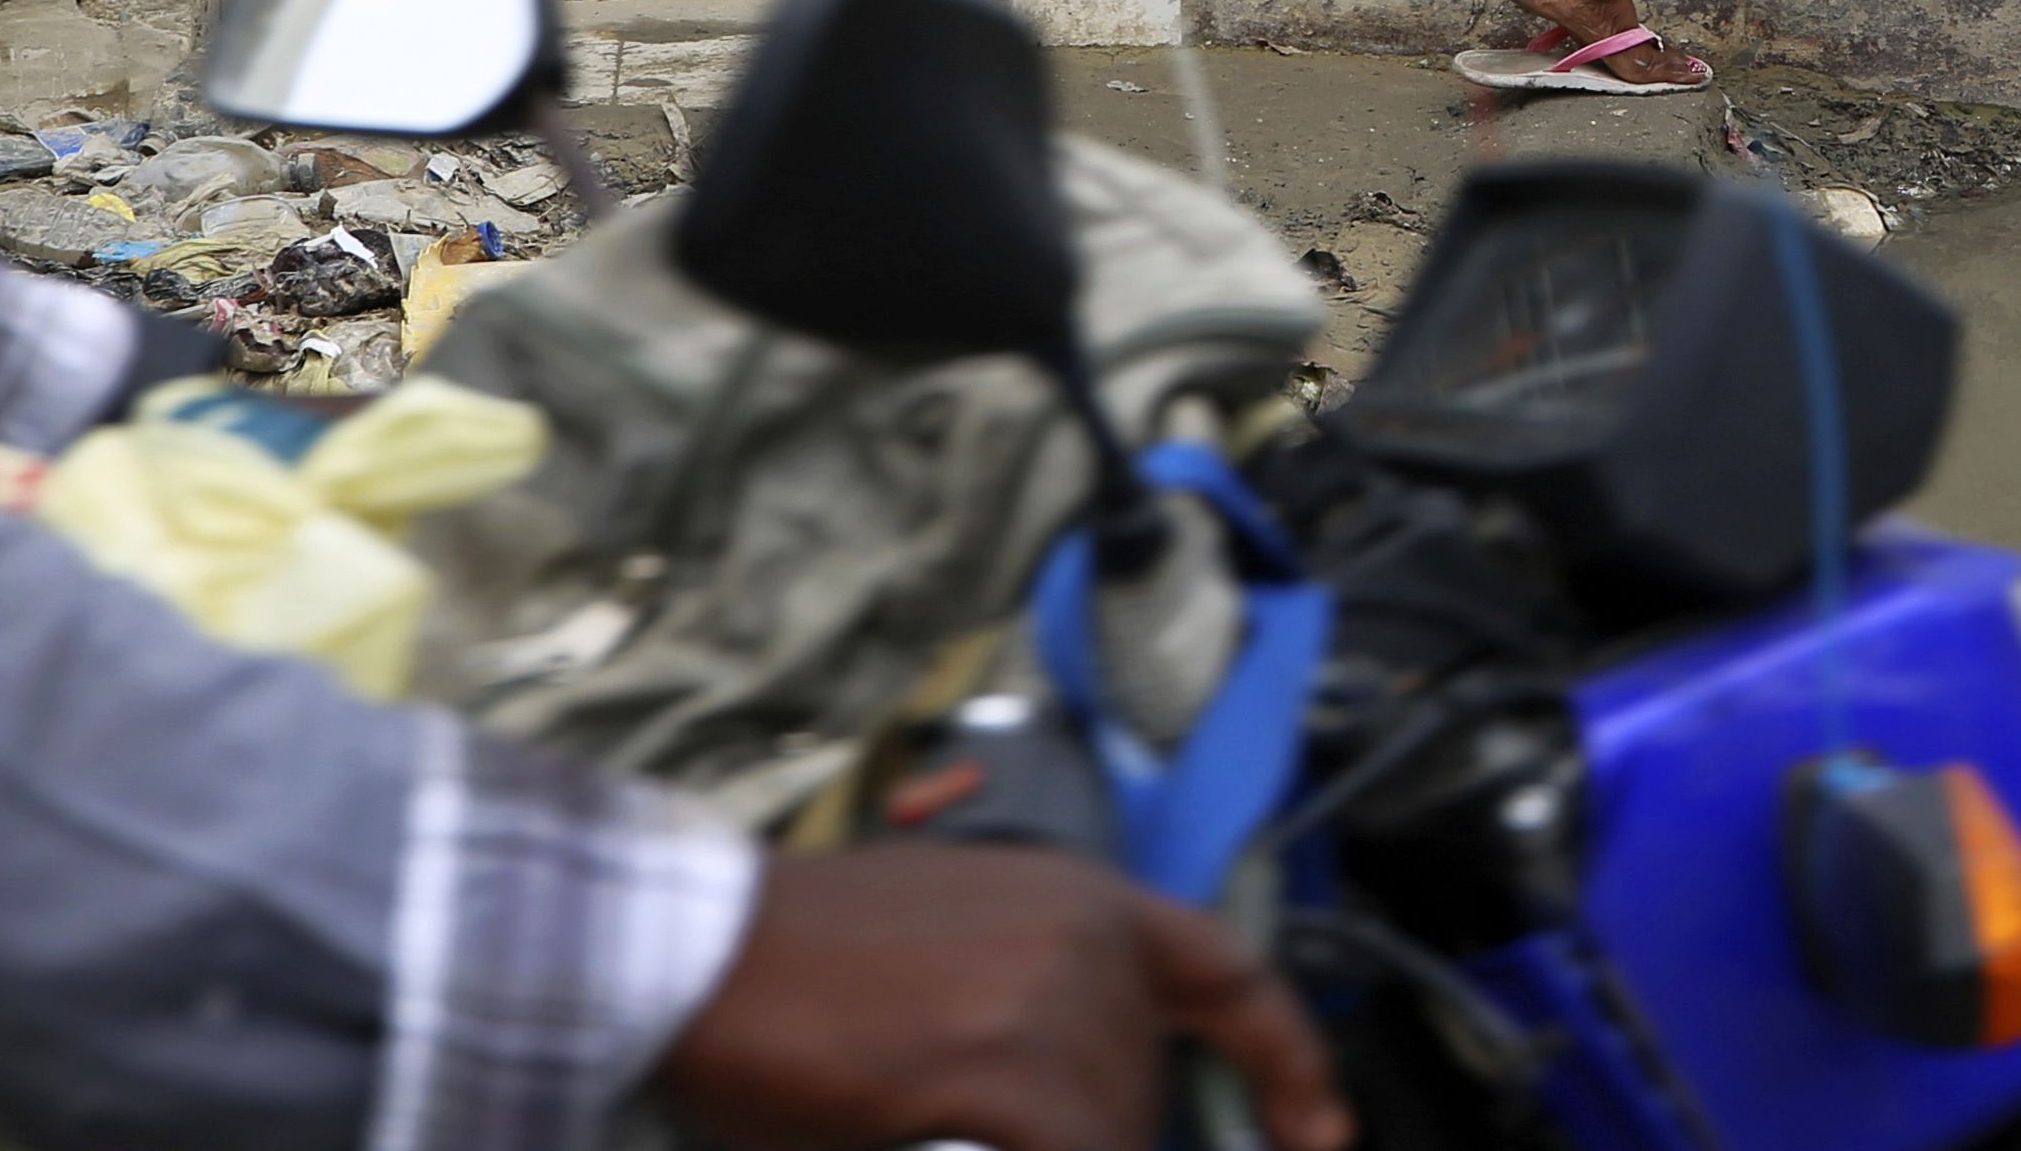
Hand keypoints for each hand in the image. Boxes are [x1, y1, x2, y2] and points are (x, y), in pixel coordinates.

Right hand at [654, 844, 1349, 1150]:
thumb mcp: (957, 941)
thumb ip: (1039, 998)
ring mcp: (1049, 997)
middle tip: (1001, 1131)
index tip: (1322, 1135)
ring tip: (958, 1124)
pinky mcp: (999, 1064)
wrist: (697, 947)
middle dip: (1099, 1142)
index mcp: (1084, 895)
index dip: (1289, 1064)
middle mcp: (1087, 935)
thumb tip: (1083, 1096)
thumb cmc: (802, 958)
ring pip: (1113, 1130)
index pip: (1232, 976)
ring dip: (1065, 1148)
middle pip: (1148, 1089)